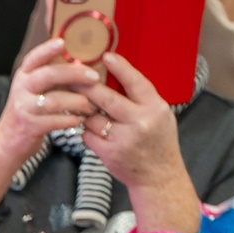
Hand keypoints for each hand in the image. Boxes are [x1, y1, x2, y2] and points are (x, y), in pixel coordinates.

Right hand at [0, 39, 102, 209]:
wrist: (6, 144)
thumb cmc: (27, 114)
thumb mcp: (31, 91)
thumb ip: (50, 77)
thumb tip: (81, 63)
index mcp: (23, 77)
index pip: (34, 58)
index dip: (48, 49)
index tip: (63, 43)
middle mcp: (20, 90)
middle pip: (49, 75)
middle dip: (75, 74)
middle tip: (94, 77)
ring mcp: (23, 109)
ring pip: (55, 100)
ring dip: (77, 102)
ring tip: (90, 105)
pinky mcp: (29, 127)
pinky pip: (55, 121)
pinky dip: (70, 120)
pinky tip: (80, 120)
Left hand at [77, 52, 199, 232]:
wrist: (158, 176)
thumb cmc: (158, 141)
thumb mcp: (160, 114)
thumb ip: (142, 98)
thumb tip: (119, 75)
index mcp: (155, 108)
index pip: (135, 82)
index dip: (120, 68)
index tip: (106, 56)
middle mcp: (140, 122)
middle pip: (106, 99)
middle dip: (87, 87)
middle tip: (73, 76)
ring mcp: (123, 139)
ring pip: (93, 118)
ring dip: (84, 111)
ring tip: (78, 104)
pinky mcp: (109, 154)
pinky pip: (88, 136)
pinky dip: (85, 130)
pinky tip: (87, 128)